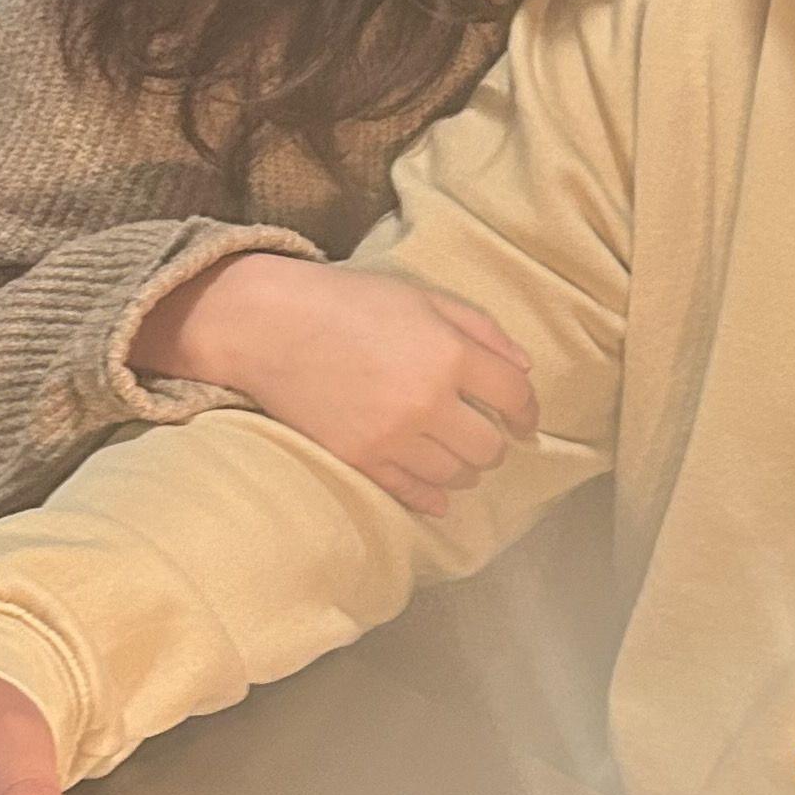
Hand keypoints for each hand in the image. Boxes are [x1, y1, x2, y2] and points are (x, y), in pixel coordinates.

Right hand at [131, 251, 535, 515]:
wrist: (268, 325)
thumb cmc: (349, 302)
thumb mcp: (423, 298)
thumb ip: (481, 330)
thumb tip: (524, 368)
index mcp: (449, 354)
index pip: (514, 397)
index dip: (527, 411)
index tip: (524, 419)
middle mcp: (428, 401)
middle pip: (489, 446)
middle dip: (495, 443)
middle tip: (486, 435)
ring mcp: (392, 436)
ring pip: (456, 474)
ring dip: (465, 469)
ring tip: (457, 456)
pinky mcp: (360, 459)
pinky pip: (413, 492)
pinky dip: (433, 496)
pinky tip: (438, 493)